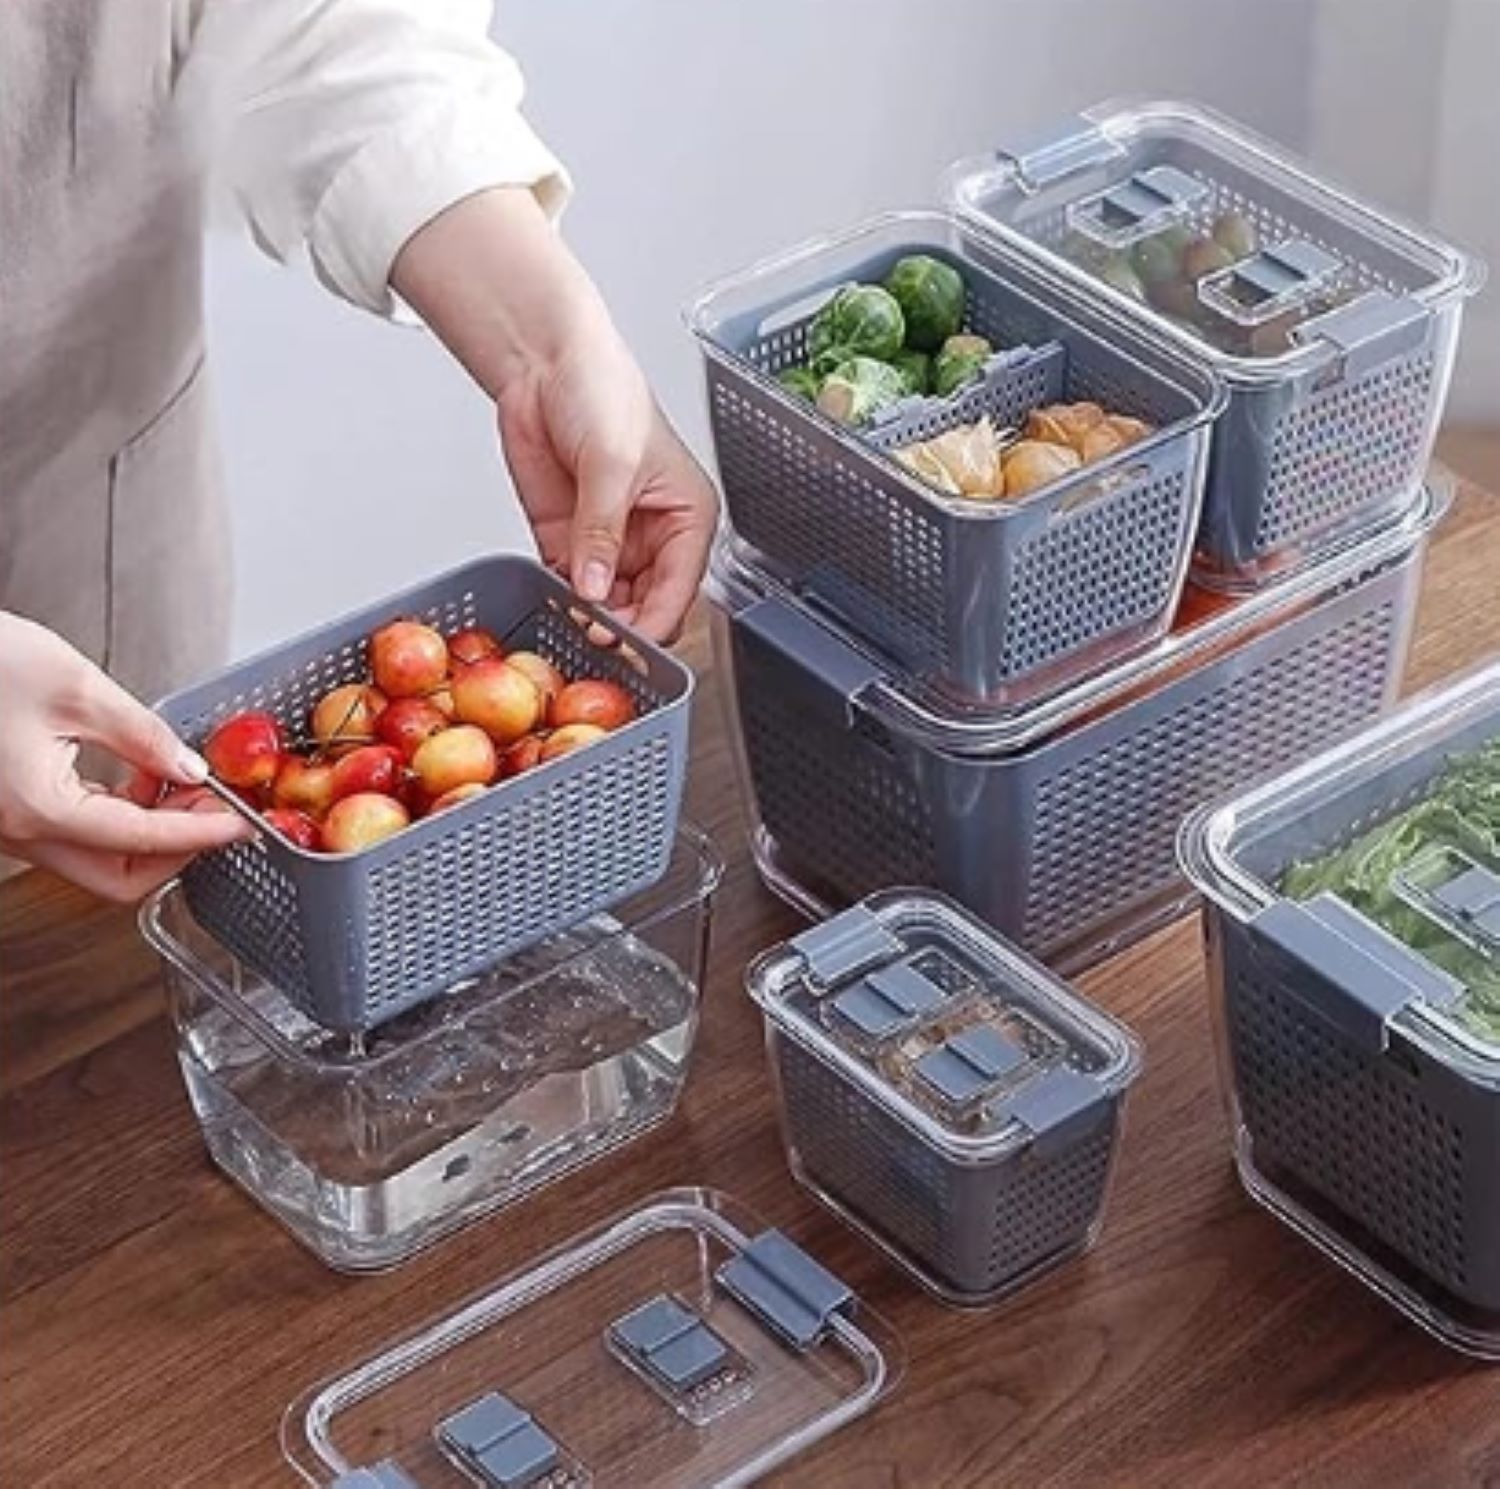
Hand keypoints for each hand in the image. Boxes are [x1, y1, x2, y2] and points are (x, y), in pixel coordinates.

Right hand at [0, 613, 250, 901]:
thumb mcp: (76, 687)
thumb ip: (143, 735)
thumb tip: (190, 768)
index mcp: (38, 809)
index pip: (143, 841)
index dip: (202, 833)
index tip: (241, 823)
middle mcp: (20, 832)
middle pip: (119, 879)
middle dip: (177, 851)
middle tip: (216, 810)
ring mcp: (12, 827)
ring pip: (98, 861)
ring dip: (150, 834)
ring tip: (186, 785)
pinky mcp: (12, 810)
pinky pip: (76, 834)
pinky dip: (120, 818)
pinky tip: (143, 778)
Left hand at [497, 331, 716, 641]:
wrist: (545, 364)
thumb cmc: (603, 390)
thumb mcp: (612, 461)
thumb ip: (602, 530)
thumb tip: (595, 587)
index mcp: (687, 517)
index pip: (680, 588)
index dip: (654, 621)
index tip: (625, 640)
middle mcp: (653, 537)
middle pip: (646, 607)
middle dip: (622, 627)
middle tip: (594, 638)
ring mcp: (609, 543)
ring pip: (608, 606)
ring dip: (590, 620)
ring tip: (572, 627)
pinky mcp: (569, 542)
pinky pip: (568, 588)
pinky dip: (560, 602)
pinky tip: (554, 608)